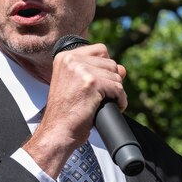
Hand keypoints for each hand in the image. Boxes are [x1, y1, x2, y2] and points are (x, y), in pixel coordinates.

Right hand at [24, 43, 126, 176]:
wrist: (58, 131)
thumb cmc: (66, 113)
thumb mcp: (78, 86)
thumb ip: (98, 72)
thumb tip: (123, 69)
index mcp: (65, 57)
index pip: (100, 50)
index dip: (105, 67)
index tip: (100, 83)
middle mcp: (71, 60)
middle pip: (110, 62)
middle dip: (111, 81)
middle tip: (101, 97)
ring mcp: (81, 70)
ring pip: (116, 76)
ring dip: (116, 92)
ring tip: (103, 103)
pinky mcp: (91, 83)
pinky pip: (118, 89)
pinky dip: (120, 101)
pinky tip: (112, 107)